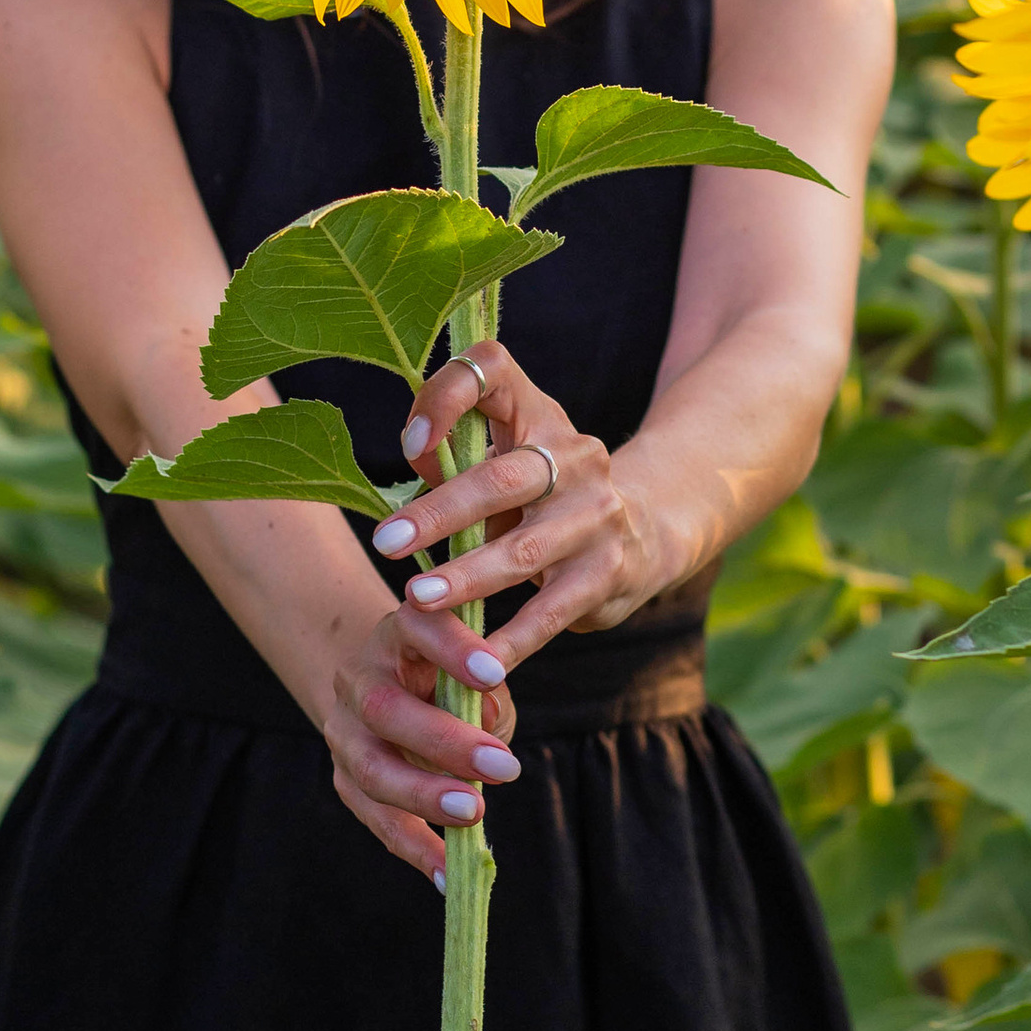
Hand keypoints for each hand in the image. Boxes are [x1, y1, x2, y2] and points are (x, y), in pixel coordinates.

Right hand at [325, 603, 519, 884]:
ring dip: (424, 796)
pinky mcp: (344, 778)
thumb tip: (485, 723)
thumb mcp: (475, 673)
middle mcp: (359, 678)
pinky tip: (446, 874)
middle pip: (385, 708)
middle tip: (504, 768)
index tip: (495, 673)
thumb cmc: (450, 678)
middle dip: (445, 741)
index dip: (453, 648)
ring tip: (474, 815)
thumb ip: (487, 694)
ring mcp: (344, 731)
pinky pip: (376, 818)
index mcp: (397, 634)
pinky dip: (414, 848)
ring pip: (371, 769)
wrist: (386, 688)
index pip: (418, 628)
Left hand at [368, 339, 649, 669]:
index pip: (492, 370)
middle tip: (386, 542)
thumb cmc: (539, 497)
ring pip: (525, 550)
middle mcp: (573, 456)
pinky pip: (552, 610)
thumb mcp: (502, 465)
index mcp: (536, 413)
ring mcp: (597, 514)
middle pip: (502, 477)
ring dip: (468, 577)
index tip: (410, 444)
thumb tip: (416, 459)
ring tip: (417, 598)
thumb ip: (453, 461)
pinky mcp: (609, 570)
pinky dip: (513, 639)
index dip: (447, 397)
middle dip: (440, 512)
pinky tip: (478, 661)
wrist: (644, 533)